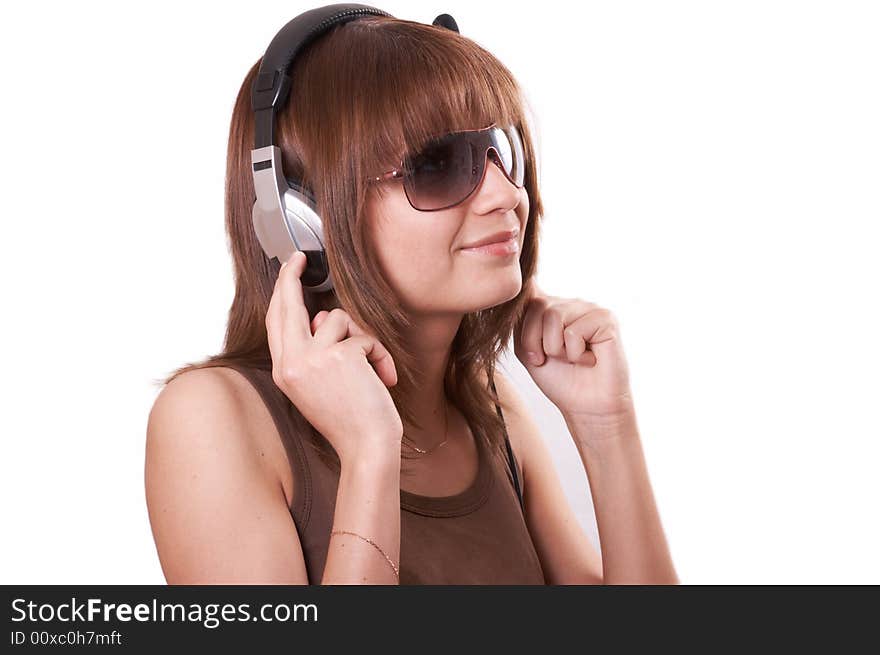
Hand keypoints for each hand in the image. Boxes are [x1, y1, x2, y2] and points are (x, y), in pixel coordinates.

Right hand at [266, 251, 403, 463]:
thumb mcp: (319, 386)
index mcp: (285, 372)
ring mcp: (312, 358)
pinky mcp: (338, 355)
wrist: (368, 447)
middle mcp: (291, 363)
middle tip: (299, 257)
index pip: (276, 324)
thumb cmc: (351, 419)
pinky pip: (363, 336)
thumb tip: (322, 317)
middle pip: (287, 307)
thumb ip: (315, 351)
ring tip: (371, 369)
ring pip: (337, 318)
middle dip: (290, 277)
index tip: (287, 272)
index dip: (280, 295)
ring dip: (361, 338)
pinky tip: (383, 378)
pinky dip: (379, 354)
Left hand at [513, 278, 634, 421]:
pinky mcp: (606, 318)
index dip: (525, 322)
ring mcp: (589, 308)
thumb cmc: (559, 380)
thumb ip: (520, 319)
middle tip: (554, 359)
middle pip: (536, 306)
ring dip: (556, 349)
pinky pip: (573, 331)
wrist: (586, 407)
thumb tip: (527, 283)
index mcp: (551, 307)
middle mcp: (570, 303)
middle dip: (537, 342)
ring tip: (572, 358)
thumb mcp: (527, 348)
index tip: (534, 351)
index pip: (527, 293)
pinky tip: (589, 359)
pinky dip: (576, 354)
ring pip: (553, 316)